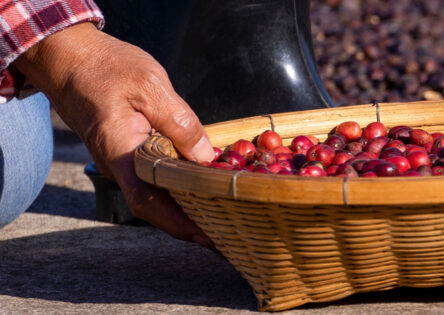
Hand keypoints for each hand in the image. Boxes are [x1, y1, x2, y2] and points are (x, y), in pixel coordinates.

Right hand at [13, 23, 215, 246]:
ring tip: (226, 216)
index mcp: (121, 153)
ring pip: (156, 192)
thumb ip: (179, 121)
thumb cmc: (106, 67)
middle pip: (157, 205)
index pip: (149, 201)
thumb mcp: (149, 86)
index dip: (180, 224)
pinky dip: (179, 185)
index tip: (209, 238)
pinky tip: (204, 185)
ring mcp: (121, 161)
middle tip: (231, 232)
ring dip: (187, 206)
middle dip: (192, 222)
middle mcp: (118, 165)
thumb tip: (205, 156)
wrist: (69, 57)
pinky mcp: (127, 151)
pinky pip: (153, 176)